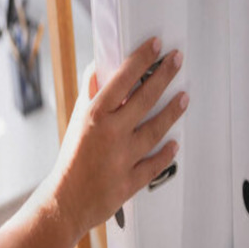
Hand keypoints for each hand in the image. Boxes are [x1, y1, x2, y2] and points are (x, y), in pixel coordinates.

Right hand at [50, 37, 187, 240]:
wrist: (63, 202)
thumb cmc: (70, 159)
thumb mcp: (76, 120)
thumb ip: (90, 94)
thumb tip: (99, 68)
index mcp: (94, 116)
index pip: (122, 79)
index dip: (141, 60)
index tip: (156, 45)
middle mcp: (110, 133)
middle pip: (145, 98)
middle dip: (164, 75)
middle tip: (177, 60)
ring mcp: (122, 158)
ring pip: (156, 129)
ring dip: (173, 111)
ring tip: (184, 97)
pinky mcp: (130, 181)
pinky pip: (155, 164)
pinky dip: (166, 153)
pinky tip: (175, 142)